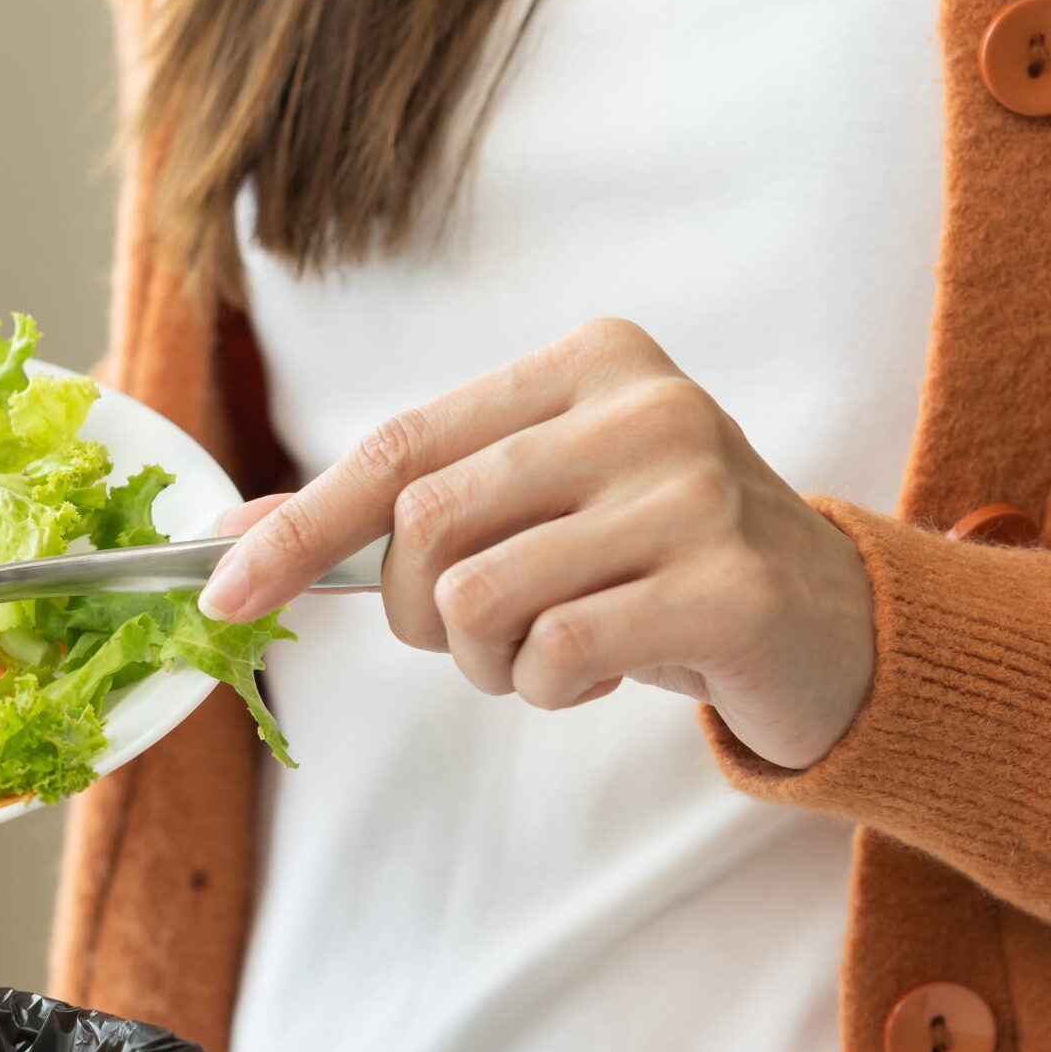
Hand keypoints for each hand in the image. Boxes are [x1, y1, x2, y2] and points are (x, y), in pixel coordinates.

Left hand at [198, 319, 875, 769]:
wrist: (831, 624)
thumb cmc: (656, 565)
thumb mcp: (531, 514)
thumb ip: (399, 512)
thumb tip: (240, 533)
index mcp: (585, 363)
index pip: (398, 448)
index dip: (296, 529)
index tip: (219, 594)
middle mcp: (643, 405)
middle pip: (423, 528)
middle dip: (416, 616)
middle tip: (480, 641)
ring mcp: (694, 487)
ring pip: (480, 600)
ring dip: (490, 663)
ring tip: (556, 653)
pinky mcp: (729, 581)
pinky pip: (558, 651)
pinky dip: (553, 688)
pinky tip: (610, 668)